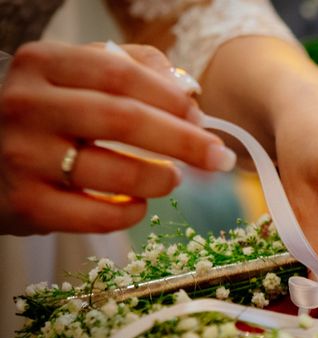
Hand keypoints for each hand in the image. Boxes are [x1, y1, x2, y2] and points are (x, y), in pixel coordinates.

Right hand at [0, 41, 231, 234]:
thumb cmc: (47, 117)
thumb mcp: (76, 78)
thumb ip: (132, 69)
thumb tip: (189, 92)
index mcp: (43, 65)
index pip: (120, 73)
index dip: (170, 98)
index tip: (201, 119)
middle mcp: (28, 107)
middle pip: (124, 120)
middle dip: (184, 141)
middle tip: (218, 157)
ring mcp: (24, 158)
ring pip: (115, 172)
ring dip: (160, 178)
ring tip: (173, 178)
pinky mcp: (27, 205)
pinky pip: (98, 216)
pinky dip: (131, 212)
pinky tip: (139, 204)